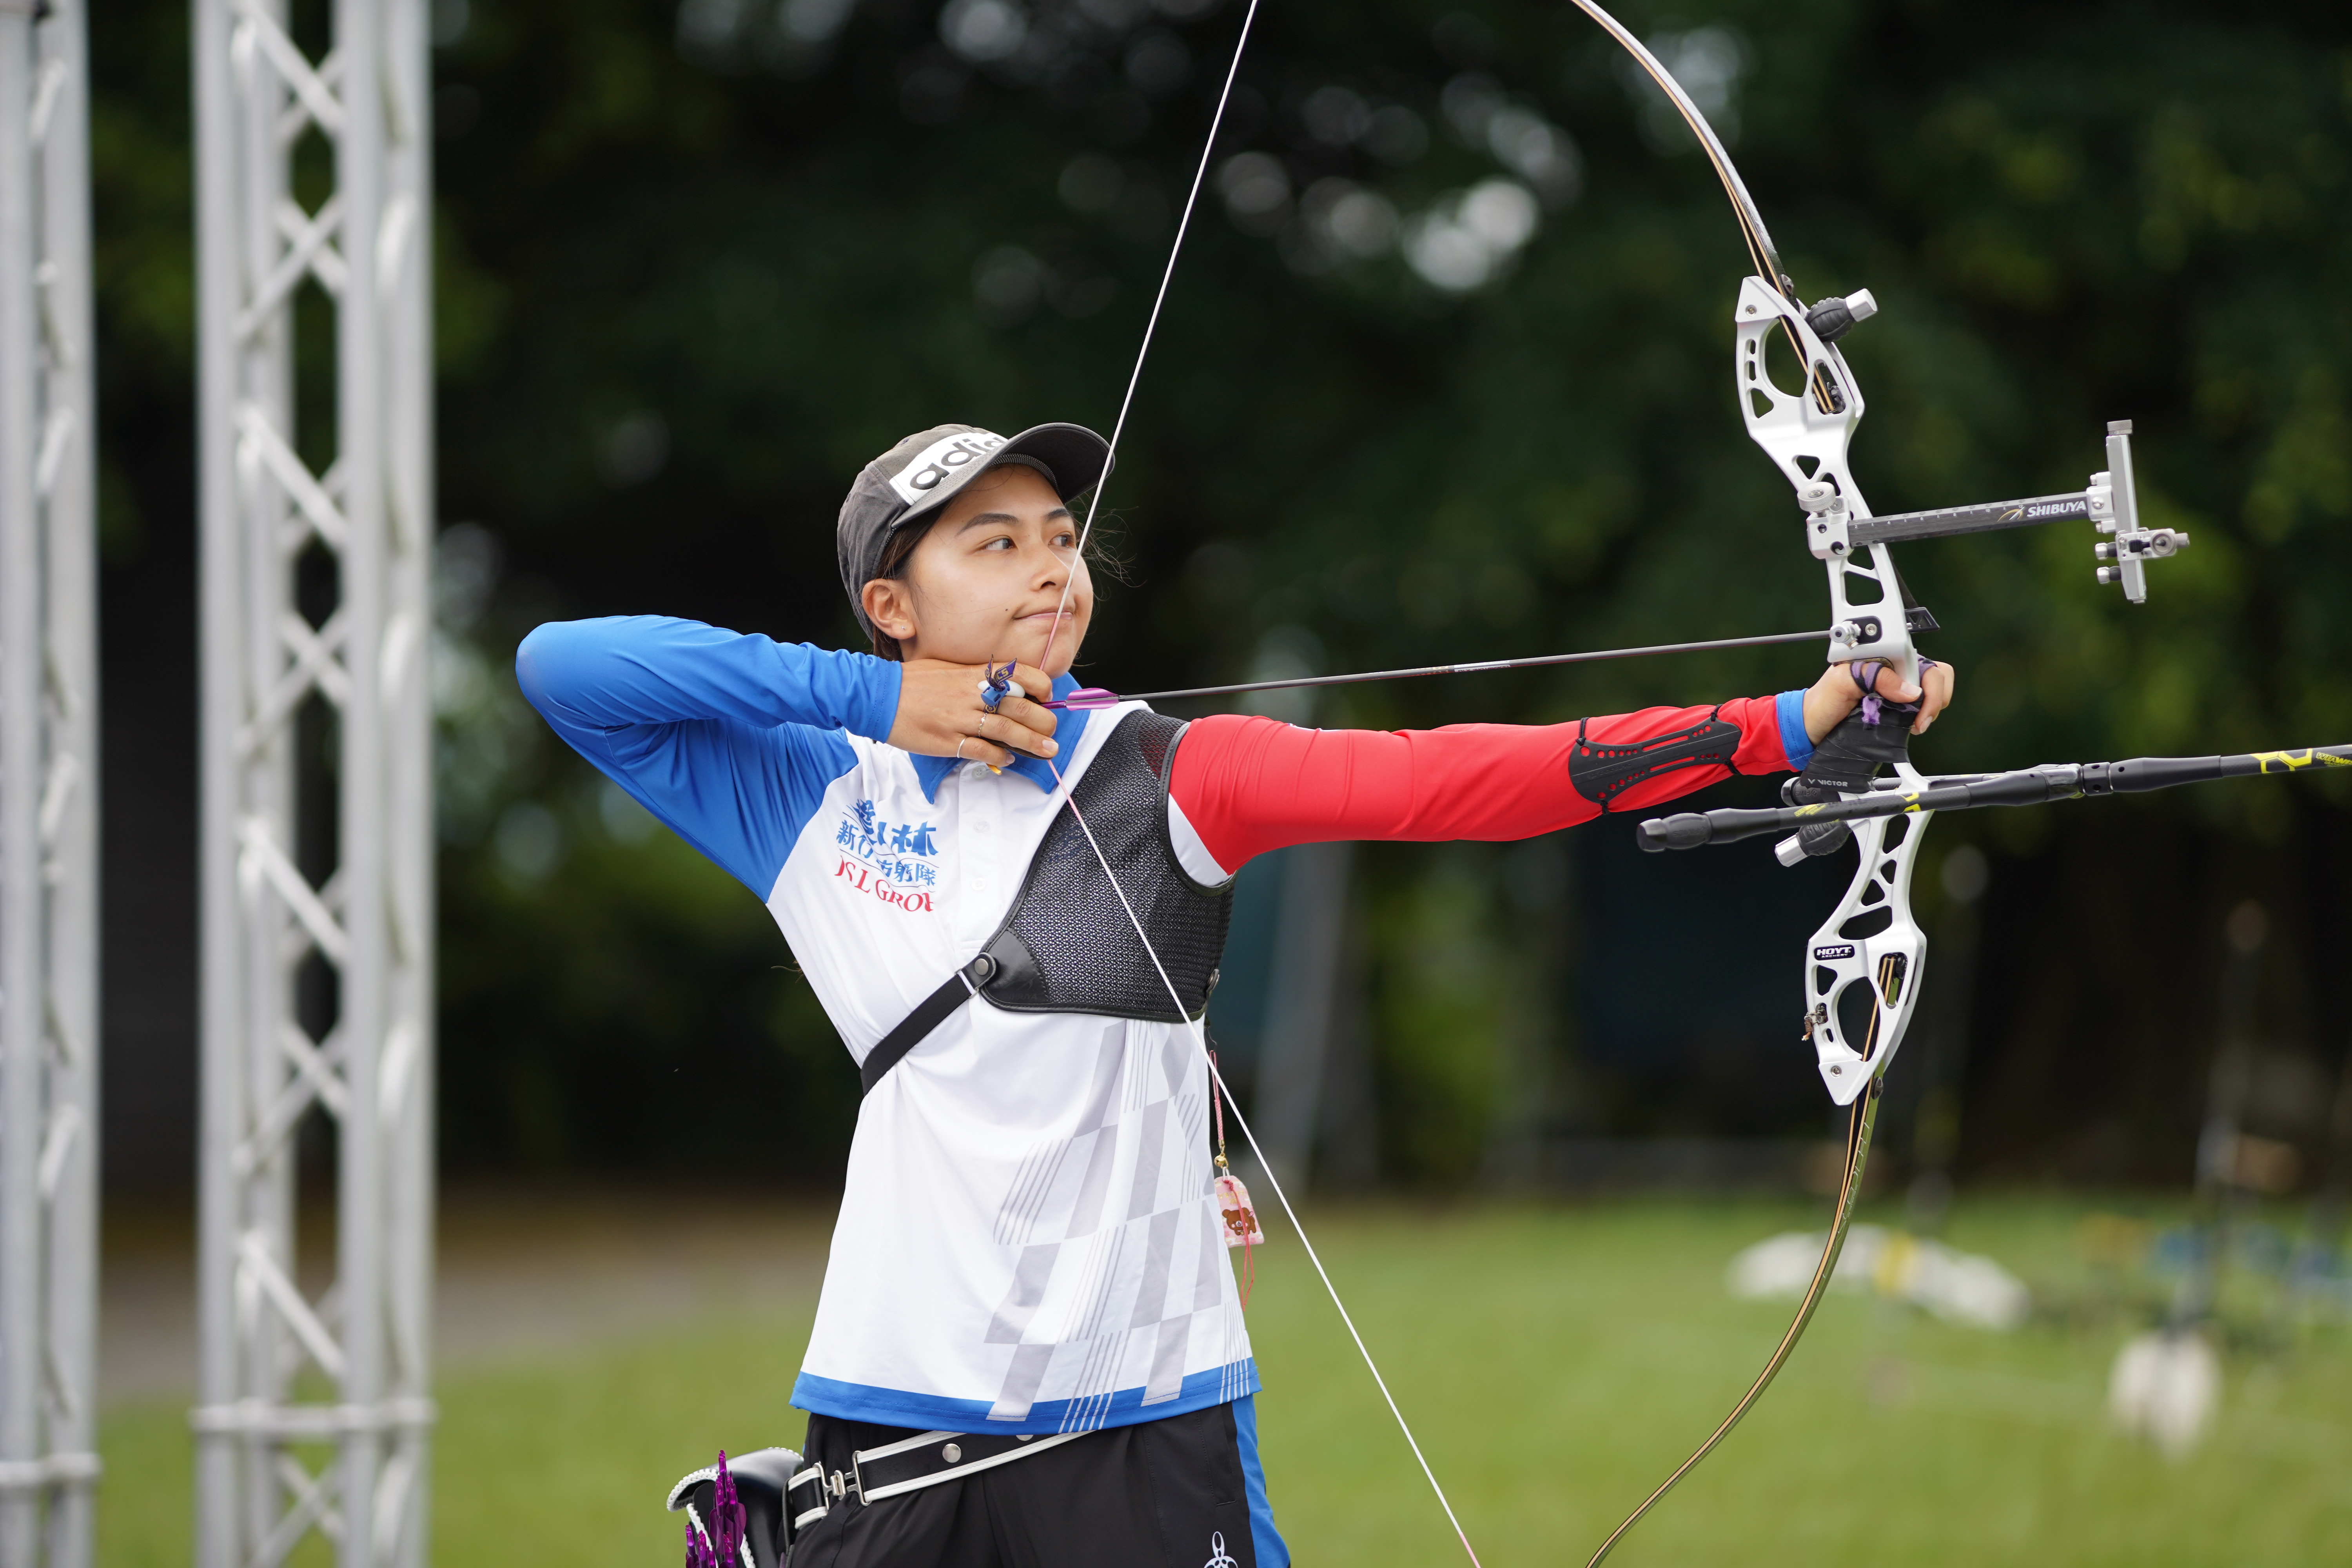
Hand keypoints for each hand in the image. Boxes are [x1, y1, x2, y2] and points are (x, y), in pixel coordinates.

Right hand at [888, 659, 1060, 768]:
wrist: (878, 695)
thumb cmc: (913, 682)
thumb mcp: (948, 667)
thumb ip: (976, 676)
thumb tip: (1002, 686)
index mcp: (973, 673)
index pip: (1020, 674)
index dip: (1041, 687)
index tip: (1048, 697)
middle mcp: (971, 693)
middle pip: (1021, 706)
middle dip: (1044, 722)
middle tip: (1052, 732)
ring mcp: (960, 717)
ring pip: (1007, 730)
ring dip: (1032, 743)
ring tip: (1047, 751)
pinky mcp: (948, 740)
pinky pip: (981, 750)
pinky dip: (999, 756)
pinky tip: (1007, 759)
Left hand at [1802, 658, 1954, 741]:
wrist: (1811, 726)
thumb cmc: (1822, 700)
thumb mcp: (1842, 681)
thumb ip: (1875, 676)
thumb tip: (1910, 690)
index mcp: (1886, 657)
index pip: (1925, 664)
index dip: (1929, 687)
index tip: (1918, 709)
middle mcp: (1895, 671)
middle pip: (1936, 677)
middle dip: (1934, 700)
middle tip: (1918, 721)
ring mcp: (1898, 689)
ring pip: (1932, 694)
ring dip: (1929, 711)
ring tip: (1913, 725)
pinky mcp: (1897, 707)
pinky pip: (1921, 709)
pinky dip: (1922, 717)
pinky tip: (1909, 726)